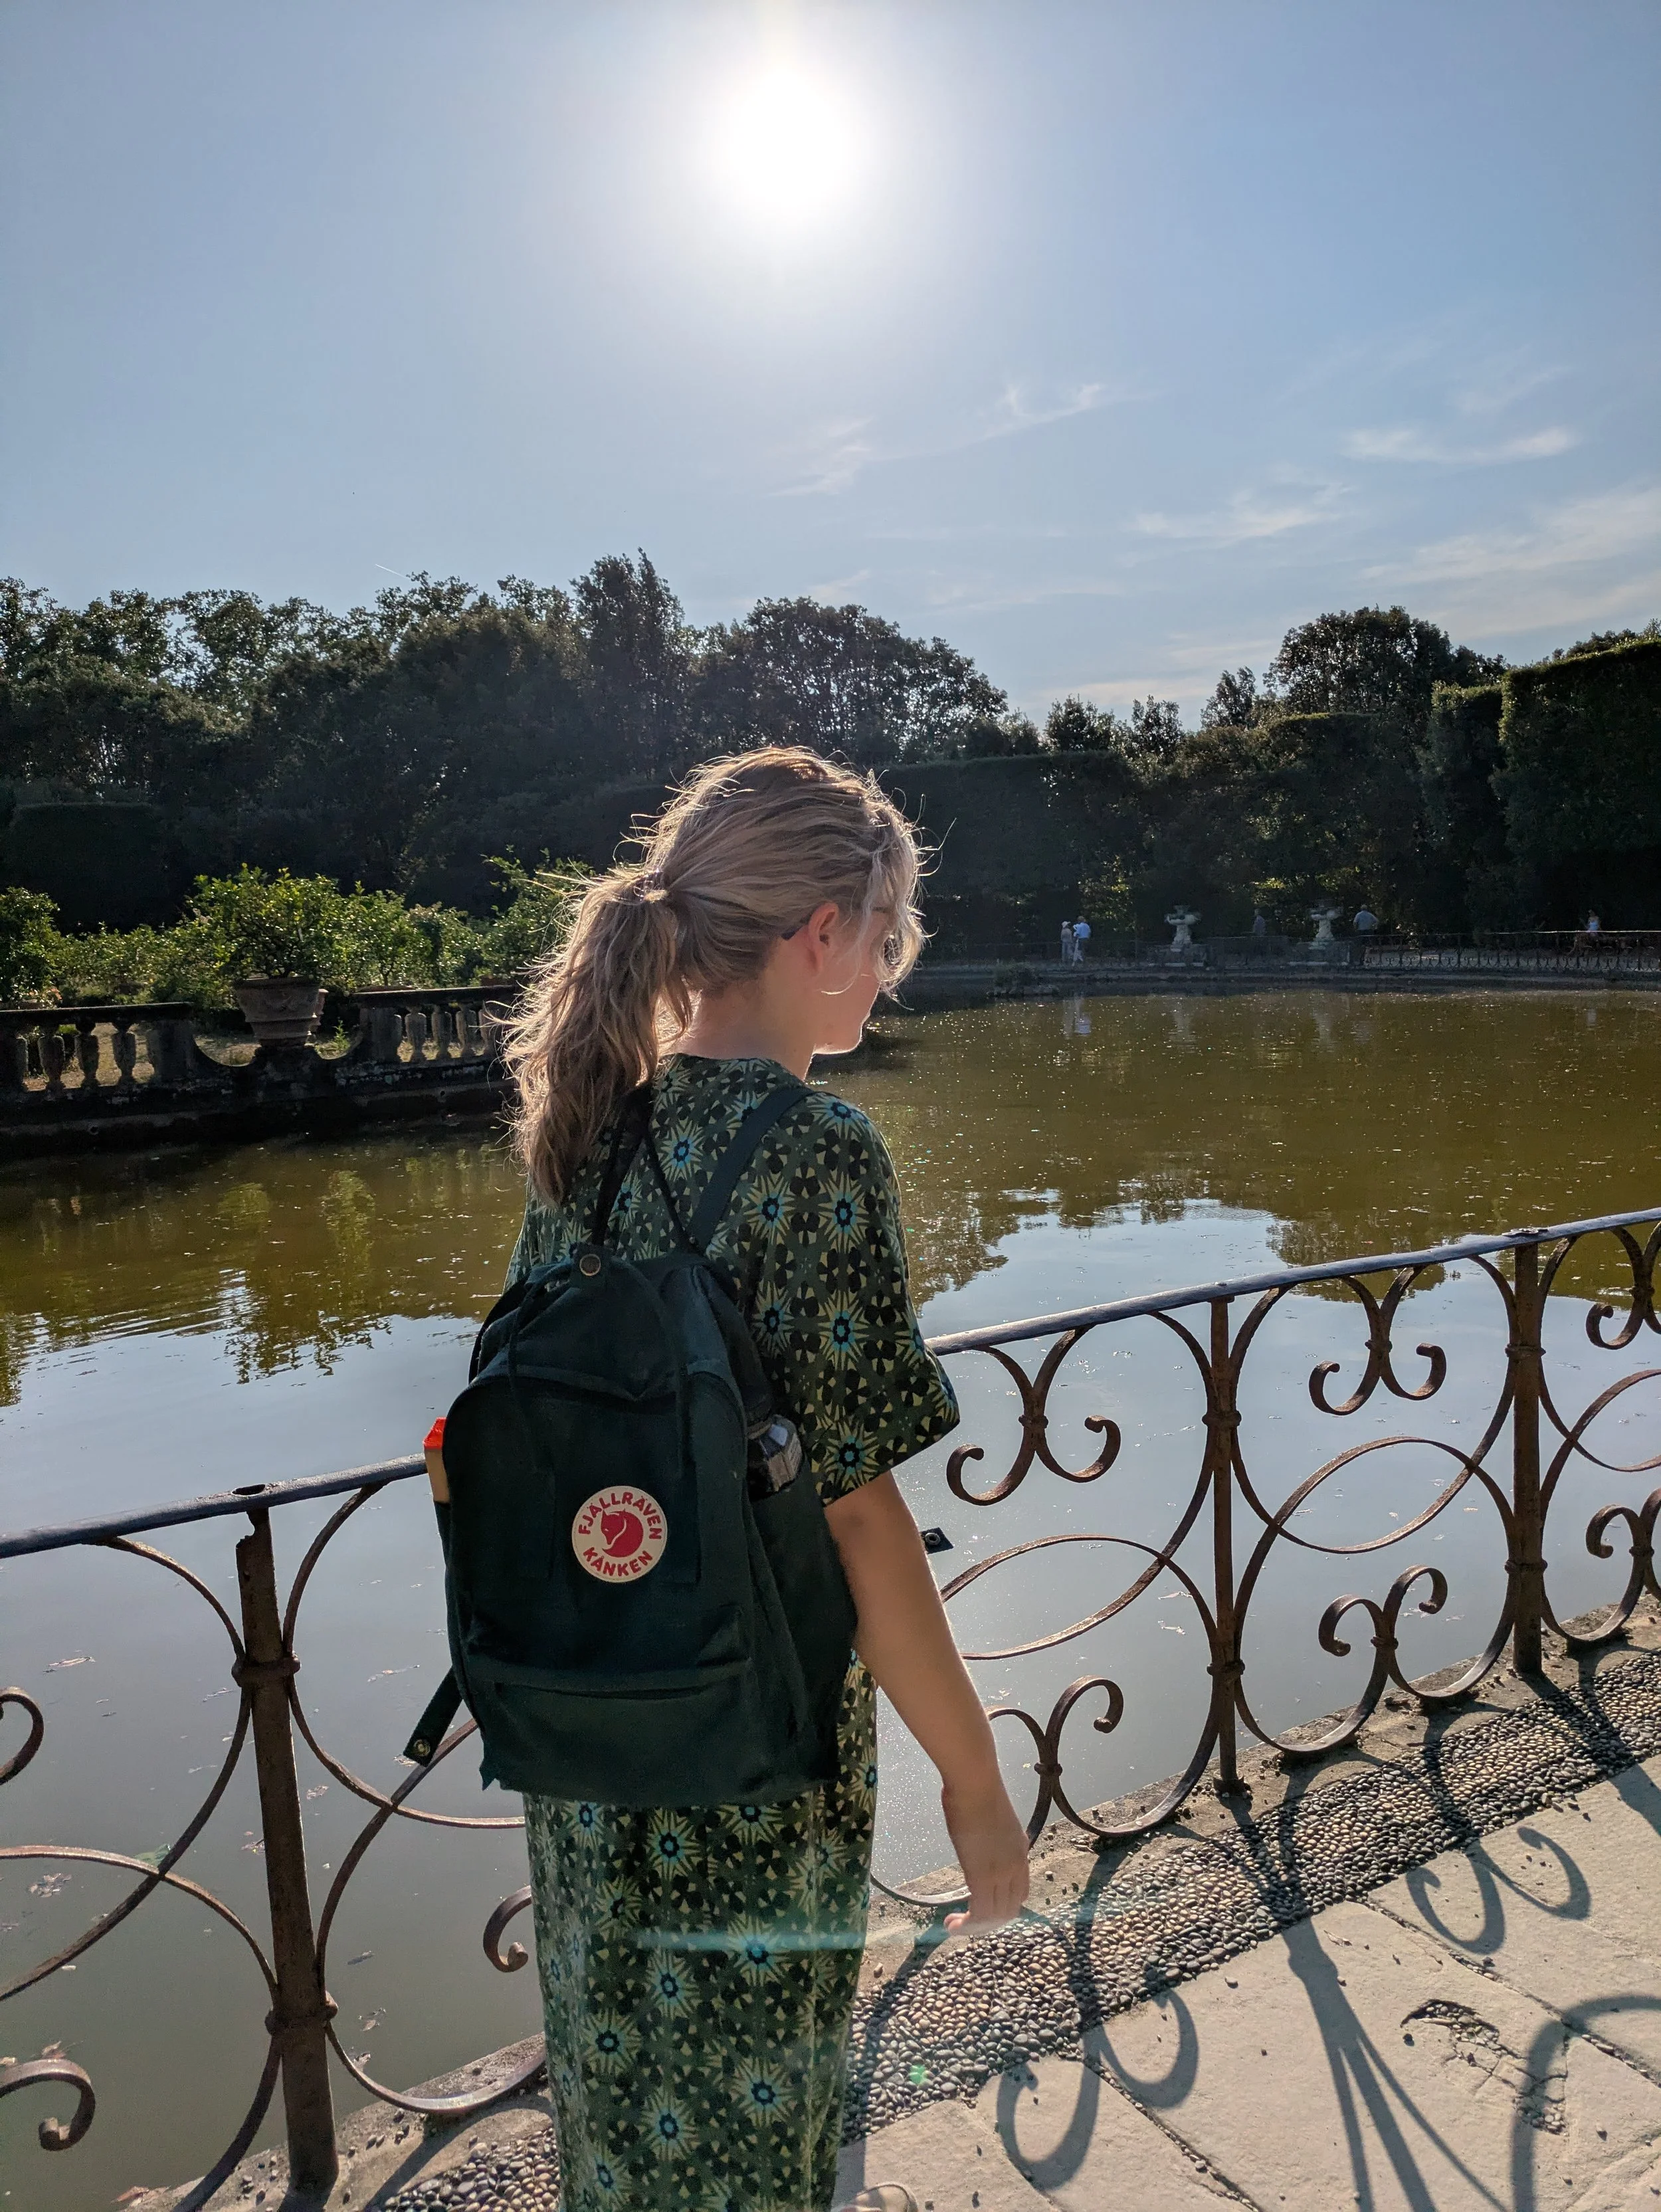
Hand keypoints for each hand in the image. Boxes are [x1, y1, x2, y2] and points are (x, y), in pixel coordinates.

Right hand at [940, 1770, 1030, 1932]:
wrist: (975, 1783)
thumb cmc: (976, 1792)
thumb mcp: (992, 1821)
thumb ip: (990, 1839)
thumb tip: (977, 1840)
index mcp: (1020, 1851)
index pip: (1020, 1893)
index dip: (1003, 1906)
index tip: (980, 1906)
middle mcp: (1016, 1866)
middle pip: (1009, 1910)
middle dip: (988, 1922)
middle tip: (965, 1922)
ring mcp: (1001, 1873)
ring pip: (995, 1916)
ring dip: (975, 1927)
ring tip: (954, 1926)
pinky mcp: (982, 1876)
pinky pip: (979, 1912)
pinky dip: (967, 1925)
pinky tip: (951, 1924)